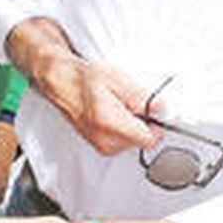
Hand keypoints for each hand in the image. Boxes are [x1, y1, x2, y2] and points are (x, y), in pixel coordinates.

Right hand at [9, 21, 156, 155]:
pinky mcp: (99, 146)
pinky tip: (113, 113)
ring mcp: (101, 145)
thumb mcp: (117, 79)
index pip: (150, 139)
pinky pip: (122, 142)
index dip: (157, 124)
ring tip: (118, 105)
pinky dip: (123, 129)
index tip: (154, 110)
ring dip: (133, 126)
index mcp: (110, 123)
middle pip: (143, 141)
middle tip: (130, 102)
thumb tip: (162, 109)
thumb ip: (141, 97)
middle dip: (144, 123)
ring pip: (133, 142)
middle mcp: (105, 140)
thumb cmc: (83, 77)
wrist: (60, 82)